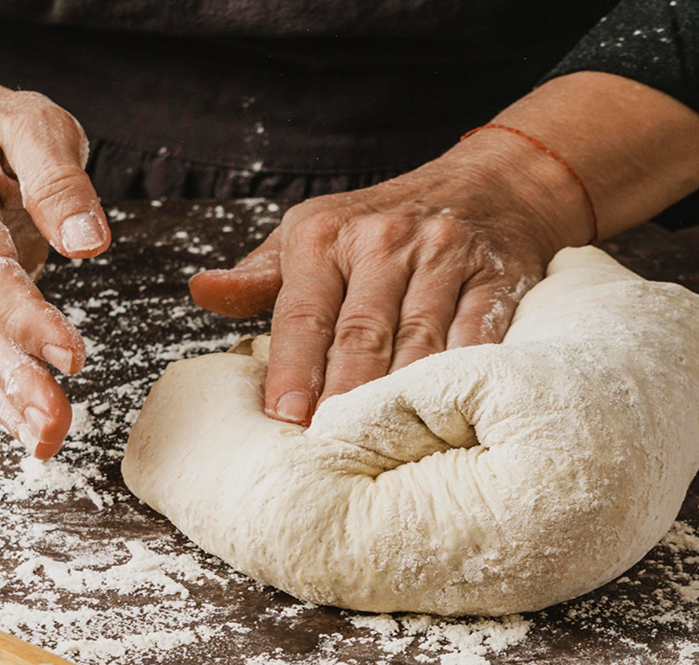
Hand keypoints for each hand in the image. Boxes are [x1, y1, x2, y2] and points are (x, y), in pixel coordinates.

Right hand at [0, 16, 110, 458]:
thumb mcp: (31, 124)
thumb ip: (57, 178)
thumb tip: (88, 242)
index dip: (22, 314)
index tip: (71, 356)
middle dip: (15, 375)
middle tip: (56, 423)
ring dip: (9, 398)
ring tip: (49, 440)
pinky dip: (1, 395)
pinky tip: (30, 430)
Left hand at [190, 144, 585, 425]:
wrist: (488, 183)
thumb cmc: (380, 222)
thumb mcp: (312, 232)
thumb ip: (258, 275)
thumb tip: (202, 291)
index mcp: (325, 233)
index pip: (303, 312)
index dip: (292, 368)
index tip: (284, 417)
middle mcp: (384, 240)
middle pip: (360, 333)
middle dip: (342, 395)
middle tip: (327, 447)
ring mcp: (444, 257)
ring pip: (417, 342)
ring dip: (397, 398)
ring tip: (378, 446)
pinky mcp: (495, 277)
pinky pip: (476, 338)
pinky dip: (459, 380)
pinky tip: (443, 417)